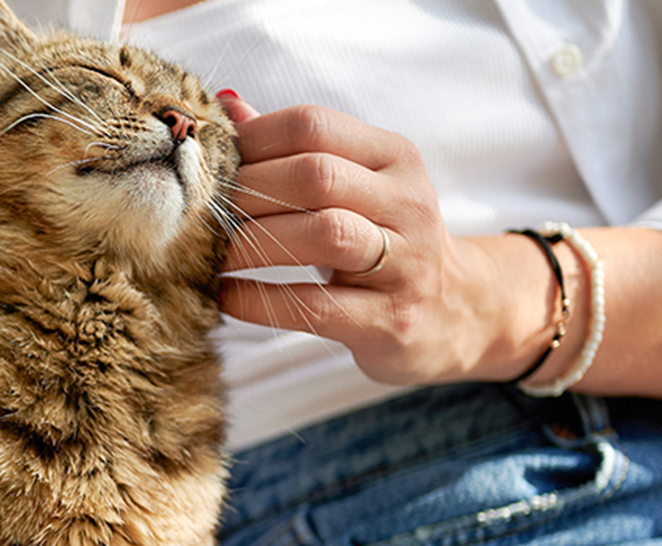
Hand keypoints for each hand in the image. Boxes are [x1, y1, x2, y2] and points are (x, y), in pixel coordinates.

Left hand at [215, 94, 551, 384]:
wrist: (459, 312)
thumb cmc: (385, 240)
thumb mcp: (354, 186)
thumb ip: (294, 150)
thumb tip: (226, 109)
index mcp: (394, 157)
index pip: (314, 126)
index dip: (251, 141)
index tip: (209, 169)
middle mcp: (407, 203)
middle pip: (315, 176)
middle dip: (246, 193)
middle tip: (201, 217)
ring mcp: (406, 264)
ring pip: (323, 234)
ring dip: (251, 244)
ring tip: (207, 257)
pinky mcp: (391, 321)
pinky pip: (314, 306)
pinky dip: (258, 301)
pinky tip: (226, 297)